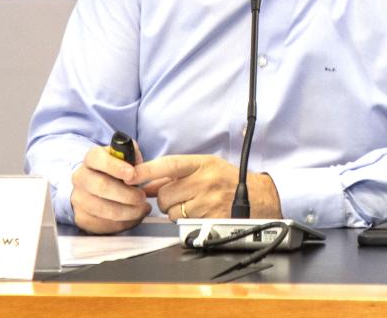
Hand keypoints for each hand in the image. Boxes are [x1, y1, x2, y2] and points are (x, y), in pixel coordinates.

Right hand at [70, 144, 150, 233]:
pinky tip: (133, 217)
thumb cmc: (117, 171)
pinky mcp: (81, 217)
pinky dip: (122, 223)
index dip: (115, 166)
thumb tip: (138, 166)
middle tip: (142, 197)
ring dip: (128, 211)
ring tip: (142, 208)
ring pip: (103, 209)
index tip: (132, 173)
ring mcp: (78, 199)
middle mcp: (80, 177)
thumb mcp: (126, 156)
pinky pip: (102, 224)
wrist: (100, 188)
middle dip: (127, 194)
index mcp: (91, 159)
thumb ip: (132, 155)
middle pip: (101, 186)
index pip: (97, 158)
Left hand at [134, 154, 281, 219]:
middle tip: (180, 195)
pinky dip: (185, 220)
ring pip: (171, 211)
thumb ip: (176, 174)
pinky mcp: (209, 218)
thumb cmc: (227, 180)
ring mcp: (207, 201)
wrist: (257, 196)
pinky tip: (198, 213)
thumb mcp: (205, 167)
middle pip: (165, 194)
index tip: (129, 175)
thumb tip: (146, 183)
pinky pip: (183, 222)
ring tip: (192, 204)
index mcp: (202, 163)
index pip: (169, 164)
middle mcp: (205, 180)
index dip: (147, 170)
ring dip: (175, 210)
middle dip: (166, 198)